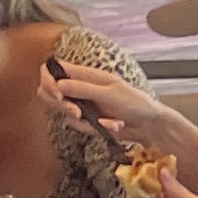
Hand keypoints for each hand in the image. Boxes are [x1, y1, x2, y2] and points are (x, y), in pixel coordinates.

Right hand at [48, 68, 195, 155]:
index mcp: (83, 74)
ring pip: (63, 113)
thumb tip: (59, 84)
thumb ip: (84, 89)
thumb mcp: (110, 93)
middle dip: (61, 105)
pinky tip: (113, 125)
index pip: (51, 69)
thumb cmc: (135, 102)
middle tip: (77, 112)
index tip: (59, 95)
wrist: (149, 124)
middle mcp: (78, 87)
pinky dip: (95, 128)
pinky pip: (78, 126)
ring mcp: (81, 104)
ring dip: (82, 120)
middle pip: (49, 93)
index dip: (48, 80)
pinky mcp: (86, 120)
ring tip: (104, 121)